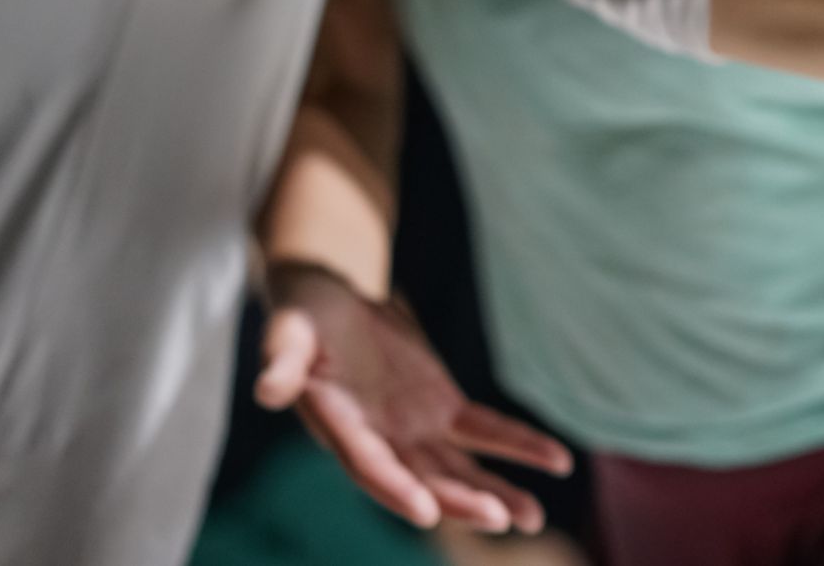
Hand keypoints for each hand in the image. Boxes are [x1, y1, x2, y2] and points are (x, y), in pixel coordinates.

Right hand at [257, 263, 574, 533]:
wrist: (331, 305)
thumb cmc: (302, 316)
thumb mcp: (288, 329)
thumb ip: (282, 358)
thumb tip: (266, 388)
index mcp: (339, 426)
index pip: (369, 466)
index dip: (397, 489)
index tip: (427, 513)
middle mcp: (379, 441)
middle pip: (424, 480)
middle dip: (461, 501)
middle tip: (499, 519)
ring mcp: (414, 431)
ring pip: (460, 470)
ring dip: (495, 492)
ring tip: (533, 518)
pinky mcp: (442, 410)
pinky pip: (486, 432)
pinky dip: (519, 445)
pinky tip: (557, 461)